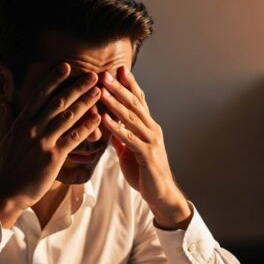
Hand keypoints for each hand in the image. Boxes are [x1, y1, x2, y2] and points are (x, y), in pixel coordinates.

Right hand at [0, 63, 102, 227]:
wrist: (8, 190)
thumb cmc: (12, 165)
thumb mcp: (10, 138)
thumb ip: (16, 120)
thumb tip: (9, 104)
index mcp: (22, 121)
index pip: (40, 94)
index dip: (54, 79)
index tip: (67, 66)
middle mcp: (31, 128)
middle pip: (57, 102)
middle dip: (77, 87)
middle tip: (93, 76)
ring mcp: (42, 141)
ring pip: (67, 117)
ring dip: (85, 103)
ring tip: (99, 93)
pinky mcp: (52, 157)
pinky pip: (73, 139)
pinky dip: (86, 128)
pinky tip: (98, 120)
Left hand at [99, 66, 191, 228]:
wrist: (161, 195)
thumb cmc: (145, 173)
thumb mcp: (130, 151)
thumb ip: (122, 137)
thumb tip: (110, 125)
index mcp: (148, 127)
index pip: (139, 101)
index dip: (130, 85)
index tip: (119, 69)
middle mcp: (152, 130)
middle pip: (135, 104)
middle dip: (120, 87)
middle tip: (106, 73)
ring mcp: (151, 141)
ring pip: (132, 118)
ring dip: (116, 103)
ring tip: (102, 90)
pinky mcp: (147, 155)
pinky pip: (129, 138)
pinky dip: (116, 127)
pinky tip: (104, 119)